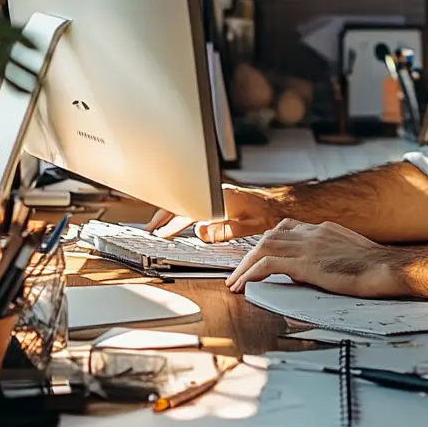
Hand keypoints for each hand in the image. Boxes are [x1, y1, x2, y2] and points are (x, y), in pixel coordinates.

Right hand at [145, 184, 283, 241]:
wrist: (279, 205)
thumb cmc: (267, 215)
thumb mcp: (246, 228)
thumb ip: (222, 231)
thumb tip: (199, 231)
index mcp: (221, 200)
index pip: (190, 212)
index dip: (173, 224)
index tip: (160, 233)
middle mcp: (217, 194)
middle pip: (184, 203)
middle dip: (163, 215)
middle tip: (149, 229)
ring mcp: (216, 193)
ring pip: (187, 201)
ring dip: (170, 212)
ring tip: (156, 224)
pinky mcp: (218, 197)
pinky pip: (194, 202)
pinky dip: (181, 210)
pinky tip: (177, 219)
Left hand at [225, 219, 401, 297]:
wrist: (388, 268)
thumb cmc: (377, 267)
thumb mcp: (350, 254)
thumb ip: (330, 255)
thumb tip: (318, 268)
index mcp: (325, 229)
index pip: (288, 228)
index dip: (270, 241)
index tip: (260, 254)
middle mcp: (314, 232)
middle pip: (272, 235)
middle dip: (252, 252)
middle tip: (241, 270)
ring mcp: (308, 245)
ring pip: (264, 247)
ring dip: (246, 264)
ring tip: (236, 281)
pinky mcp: (305, 263)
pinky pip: (267, 265)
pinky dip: (251, 274)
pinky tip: (243, 286)